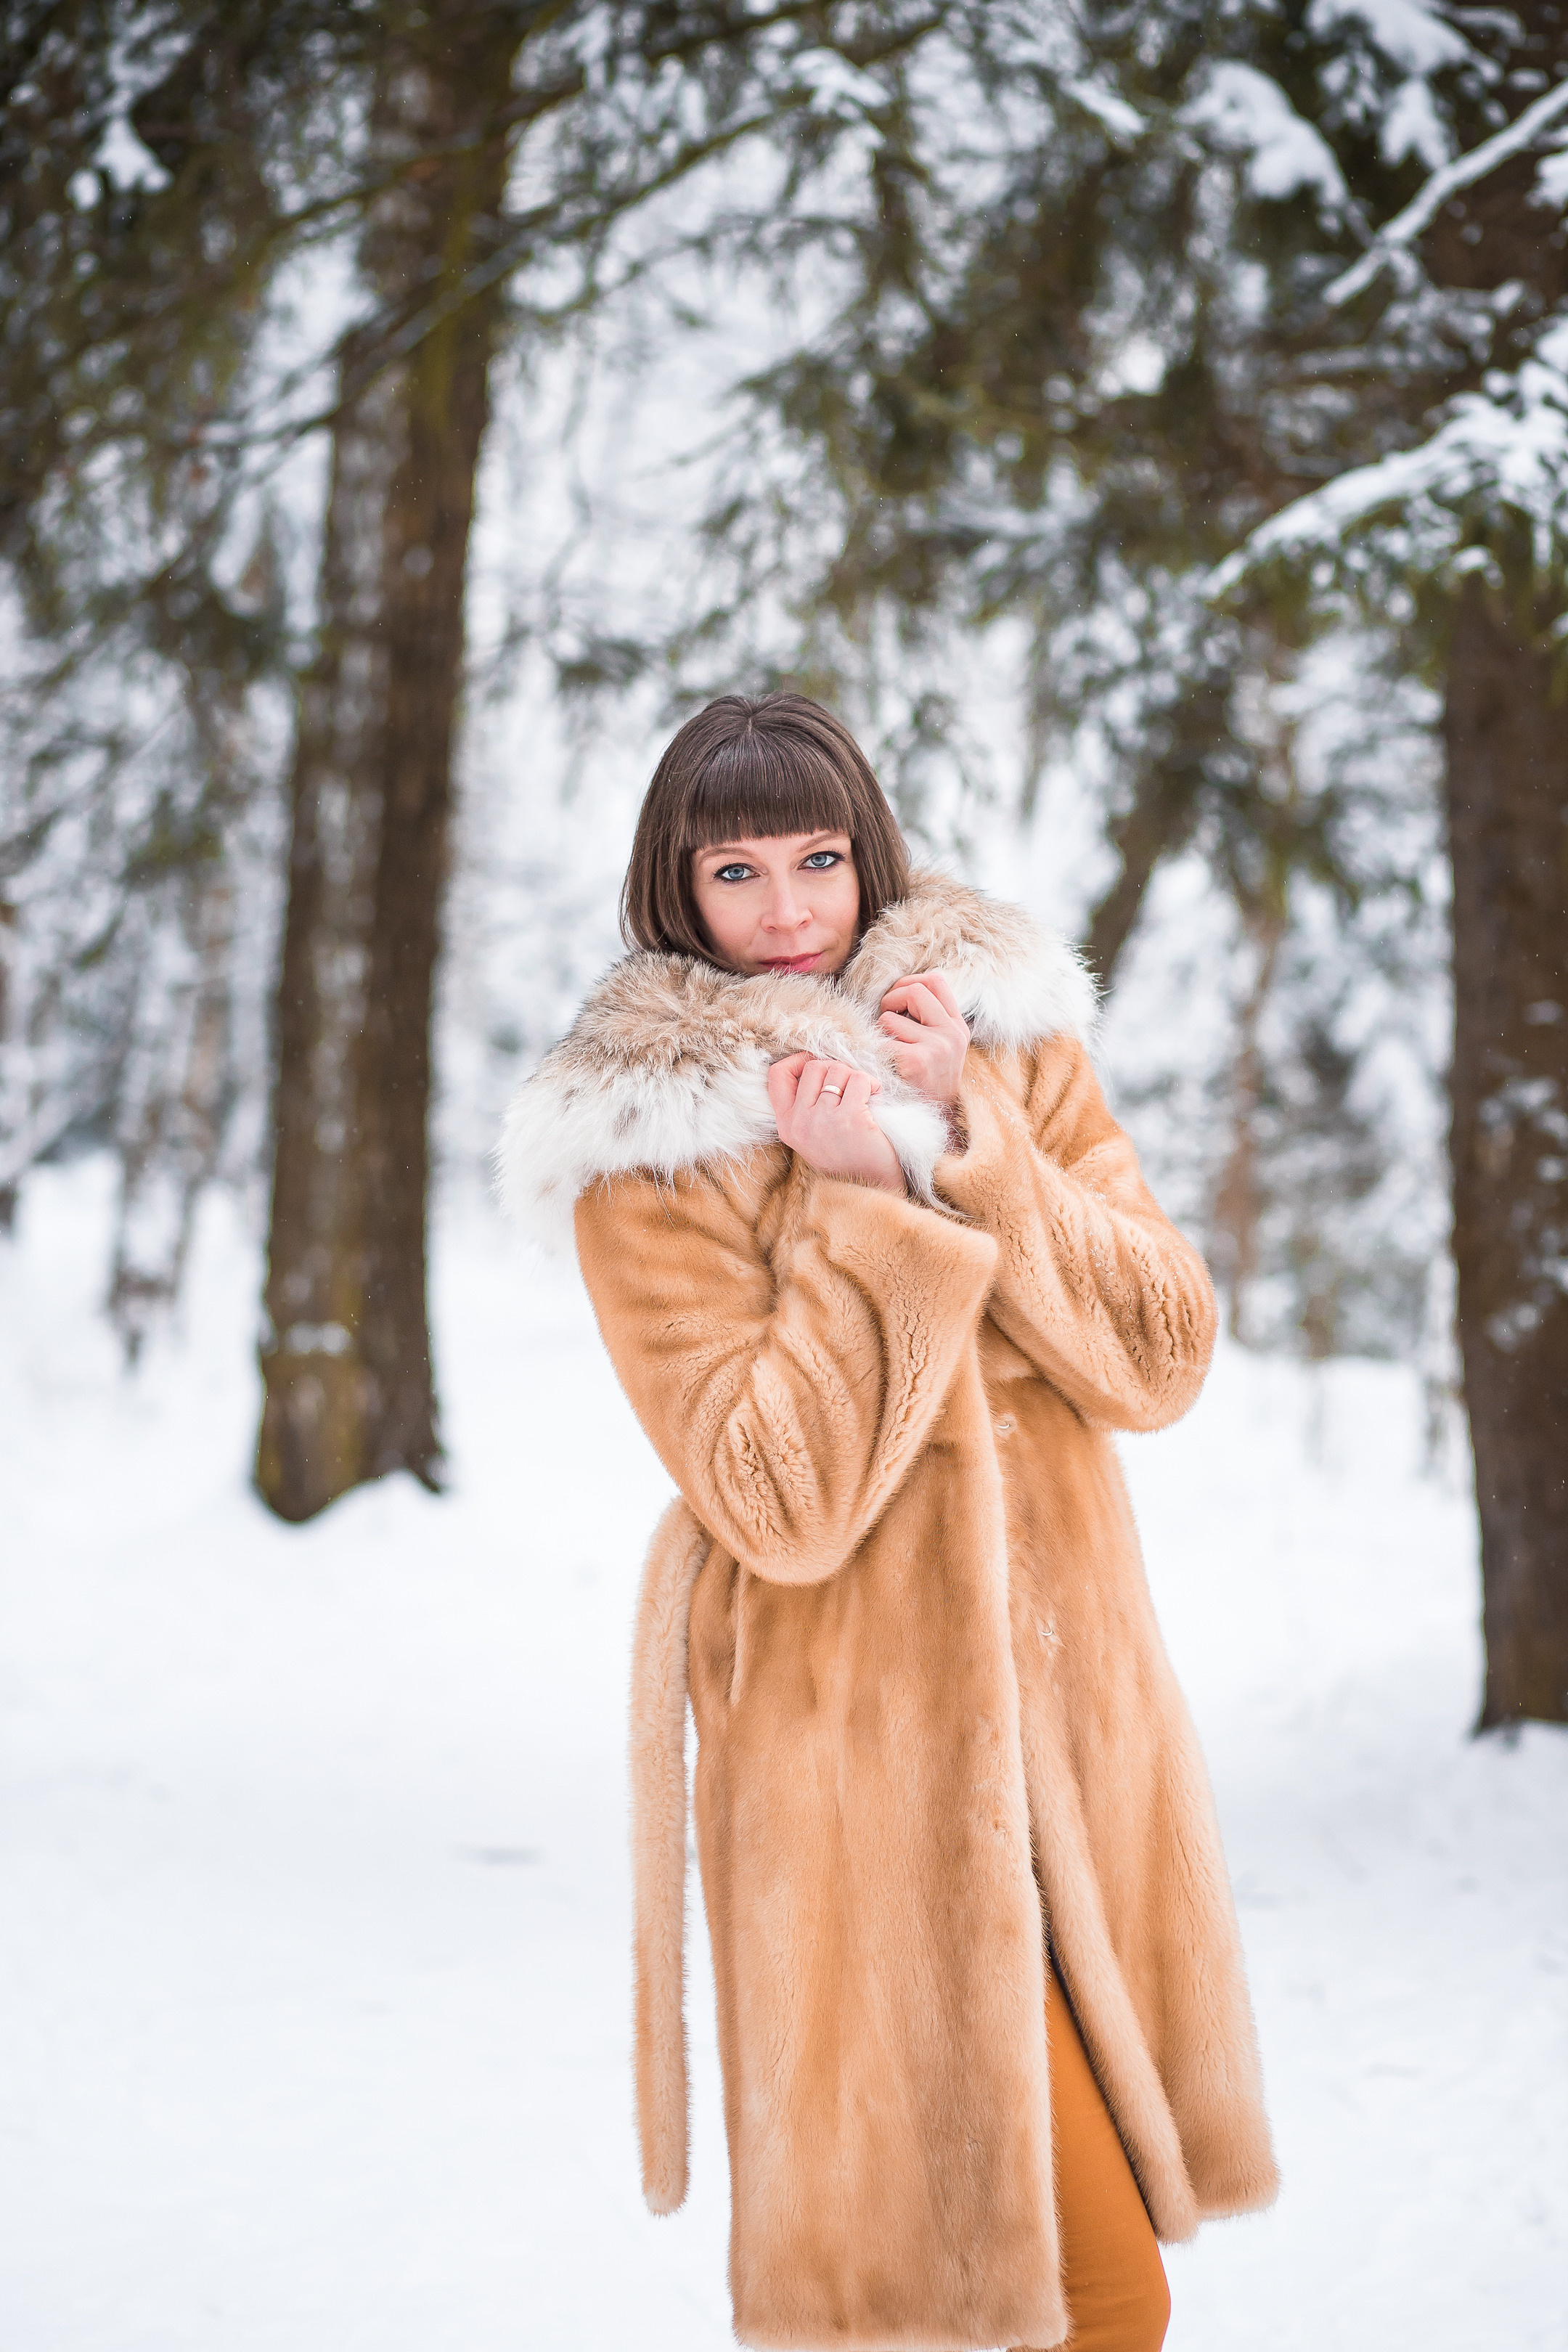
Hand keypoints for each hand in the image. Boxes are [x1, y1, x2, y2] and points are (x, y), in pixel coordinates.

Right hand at [767, 1054, 905, 1194]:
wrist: (872, 1187)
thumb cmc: (846, 1156)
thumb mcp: (811, 1134)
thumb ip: (803, 1104)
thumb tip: (811, 1062)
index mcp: (786, 1125)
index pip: (777, 1074)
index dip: (797, 1060)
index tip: (817, 1065)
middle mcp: (800, 1123)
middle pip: (813, 1066)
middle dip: (836, 1069)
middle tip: (850, 1088)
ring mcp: (824, 1121)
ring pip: (837, 1069)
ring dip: (856, 1077)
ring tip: (863, 1097)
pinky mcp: (851, 1119)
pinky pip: (860, 1079)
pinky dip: (872, 1084)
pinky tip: (875, 1100)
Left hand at [877, 971, 969, 1106]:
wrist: (931, 1124)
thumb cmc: (924, 1084)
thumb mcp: (939, 1049)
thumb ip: (926, 1020)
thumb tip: (895, 991)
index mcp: (957, 1027)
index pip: (935, 981)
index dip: (909, 982)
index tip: (897, 1000)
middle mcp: (951, 1034)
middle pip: (915, 989)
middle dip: (890, 1000)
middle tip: (885, 1021)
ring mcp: (936, 1047)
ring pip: (889, 1017)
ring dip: (879, 1033)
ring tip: (887, 1053)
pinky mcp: (916, 1061)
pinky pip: (880, 1041)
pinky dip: (874, 1052)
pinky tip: (882, 1067)